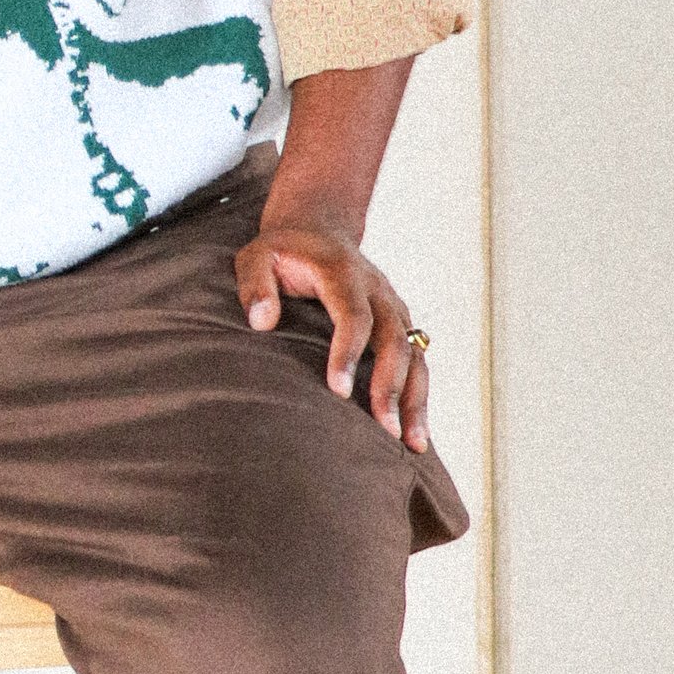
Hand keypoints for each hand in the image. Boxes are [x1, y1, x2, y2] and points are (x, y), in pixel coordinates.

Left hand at [234, 217, 430, 450]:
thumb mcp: (256, 256)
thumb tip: (261, 322)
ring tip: (412, 445)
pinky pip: (417, 361)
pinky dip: (419, 396)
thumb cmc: (282, 252)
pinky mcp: (400, 324)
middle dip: (390, 386)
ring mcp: (394, 307)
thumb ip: (254, 285)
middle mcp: (378, 290)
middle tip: (383, 430)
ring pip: (415, 355)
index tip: (339, 392)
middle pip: (394, 340)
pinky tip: (414, 433)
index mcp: (343, 272)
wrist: (319, 229)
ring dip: (415, 399)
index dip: (348, 352)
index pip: (353, 315)